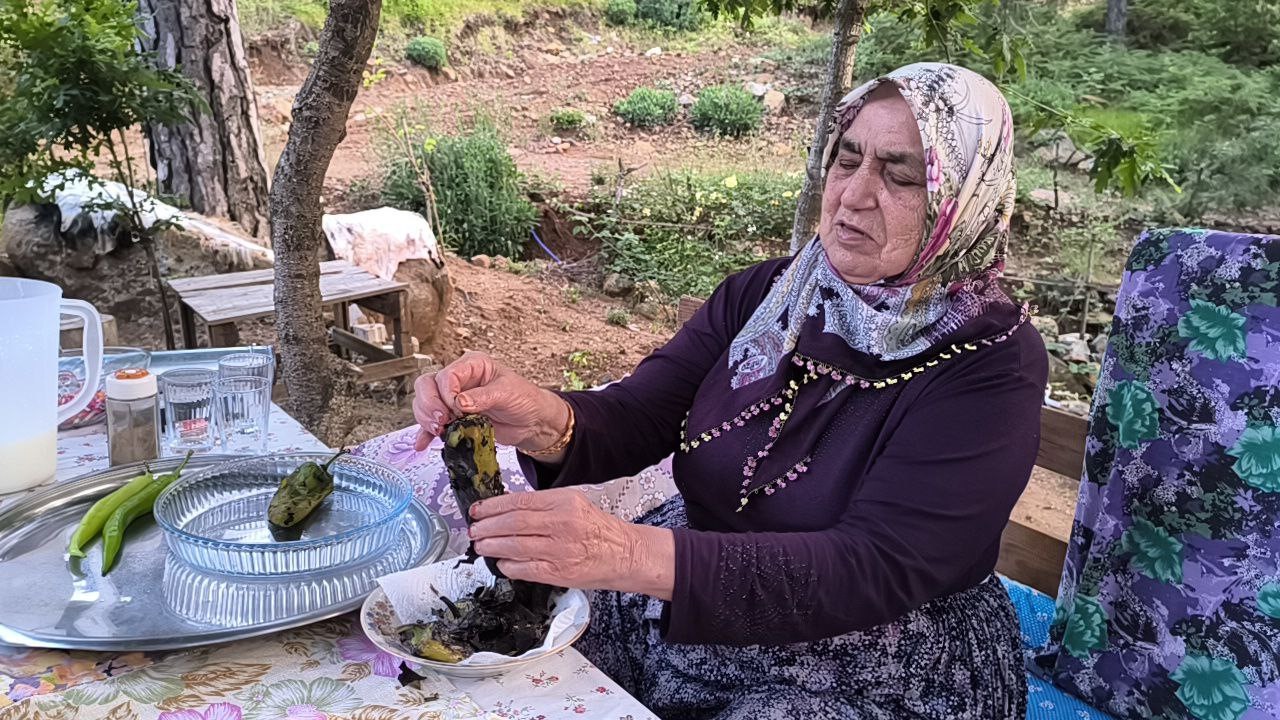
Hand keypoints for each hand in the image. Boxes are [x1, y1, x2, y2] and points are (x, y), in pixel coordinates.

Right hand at [412, 351, 568, 452]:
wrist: (532, 421)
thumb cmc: (525, 399)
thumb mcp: (507, 393)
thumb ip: (483, 397)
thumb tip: (460, 402)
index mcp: (472, 365)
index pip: (447, 374)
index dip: (446, 393)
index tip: (456, 409)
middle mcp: (459, 380)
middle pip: (427, 386)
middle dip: (430, 405)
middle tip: (442, 422)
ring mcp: (453, 399)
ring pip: (425, 403)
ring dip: (427, 418)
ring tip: (440, 432)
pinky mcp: (453, 418)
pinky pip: (432, 424)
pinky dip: (425, 433)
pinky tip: (423, 443)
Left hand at [469, 488, 674, 599]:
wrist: (626, 554)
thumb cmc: (598, 529)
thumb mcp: (574, 504)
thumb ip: (543, 505)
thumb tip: (506, 510)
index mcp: (563, 501)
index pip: (519, 501)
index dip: (492, 506)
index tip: (477, 510)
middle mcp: (562, 523)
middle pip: (512, 523)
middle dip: (487, 527)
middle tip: (474, 530)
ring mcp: (560, 549)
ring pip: (514, 546)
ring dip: (492, 546)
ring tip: (481, 545)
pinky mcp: (559, 572)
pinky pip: (524, 569)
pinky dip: (508, 566)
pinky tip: (501, 563)